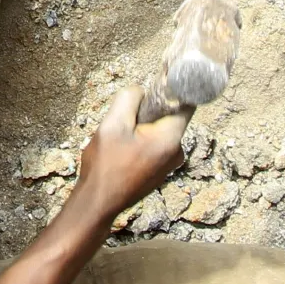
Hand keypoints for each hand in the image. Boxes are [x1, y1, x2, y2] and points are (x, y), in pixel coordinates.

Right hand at [70, 87, 185, 221]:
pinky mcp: (159, 171)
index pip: (186, 103)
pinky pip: (154, 145)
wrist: (98, 203)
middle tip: (124, 118)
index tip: (158, 80)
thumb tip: (140, 91)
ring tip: (119, 140)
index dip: (174, 88)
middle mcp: (177, 152)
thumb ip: (129, 99)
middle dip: (148, 111)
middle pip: (169, 117)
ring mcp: (169, 164)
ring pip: (159, 131)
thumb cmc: (105, 165)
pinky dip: (140, 141)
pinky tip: (121, 152)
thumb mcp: (113, 124)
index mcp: (171, 139)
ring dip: (141, 127)